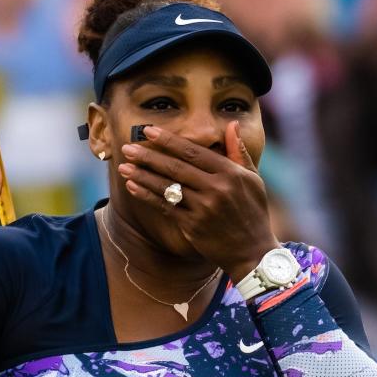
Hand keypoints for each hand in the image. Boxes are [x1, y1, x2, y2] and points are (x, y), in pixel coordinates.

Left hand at [118, 122, 279, 279]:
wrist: (252, 251)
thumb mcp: (253, 179)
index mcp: (230, 173)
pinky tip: (133, 186)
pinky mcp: (193, 226)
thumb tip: (231, 124)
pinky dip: (147, 196)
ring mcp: (203, 208)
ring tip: (124, 166)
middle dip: (148, 156)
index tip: (149, 131)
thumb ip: (238, 151)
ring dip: (142, 175)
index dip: (168, 141)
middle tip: (128, 147)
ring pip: (167, 187)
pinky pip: (165, 207)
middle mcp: (216, 189)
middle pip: (175, 167)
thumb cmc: (253, 212)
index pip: (193, 152)